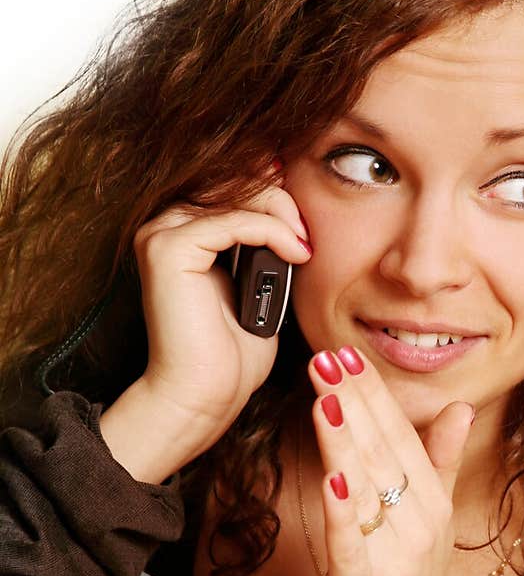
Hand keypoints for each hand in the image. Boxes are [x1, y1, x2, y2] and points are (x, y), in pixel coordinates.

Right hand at [132, 160, 310, 438]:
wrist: (205, 395)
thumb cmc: (233, 353)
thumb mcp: (261, 284)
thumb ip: (267, 244)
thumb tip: (293, 211)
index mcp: (184, 230)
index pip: (233, 183)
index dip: (275, 191)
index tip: (308, 217)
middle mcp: (165, 226)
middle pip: (233, 180)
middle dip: (281, 199)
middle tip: (309, 233)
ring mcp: (162, 235)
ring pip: (234, 194)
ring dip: (281, 213)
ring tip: (305, 246)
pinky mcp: (168, 249)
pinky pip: (232, 220)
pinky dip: (271, 231)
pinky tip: (296, 252)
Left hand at [307, 345, 474, 575]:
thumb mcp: (430, 523)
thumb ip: (439, 463)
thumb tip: (459, 407)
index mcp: (431, 503)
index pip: (401, 434)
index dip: (373, 392)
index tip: (349, 352)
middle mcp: (418, 523)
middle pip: (383, 449)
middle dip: (354, 400)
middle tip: (329, 355)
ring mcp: (393, 555)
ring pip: (367, 485)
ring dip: (346, 437)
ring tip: (326, 394)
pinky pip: (352, 540)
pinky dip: (344, 508)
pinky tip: (331, 478)